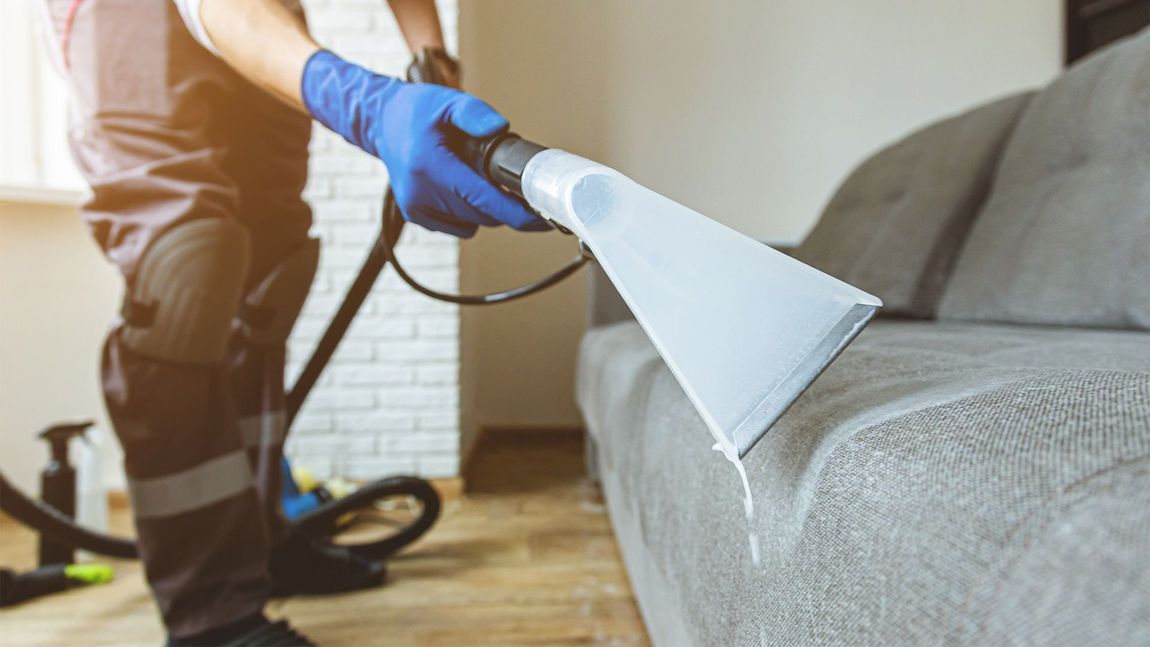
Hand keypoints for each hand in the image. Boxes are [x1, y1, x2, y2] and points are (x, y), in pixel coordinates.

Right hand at [300, 50, 548, 237]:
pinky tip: (460, 186)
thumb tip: (501, 127)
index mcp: (430, 167)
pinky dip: (468, 212)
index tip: (543, 218)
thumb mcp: (449, 101)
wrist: (381, 121)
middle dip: (505, 204)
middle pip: (483, 215)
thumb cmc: (416, 111)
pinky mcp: (416, 215)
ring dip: (485, 207)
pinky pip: (459, 226)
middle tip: (513, 181)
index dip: (518, 213)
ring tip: (476, 176)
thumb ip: (476, 113)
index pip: (484, 200)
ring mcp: (416, 208)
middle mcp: (420, 193)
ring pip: (473, 224)